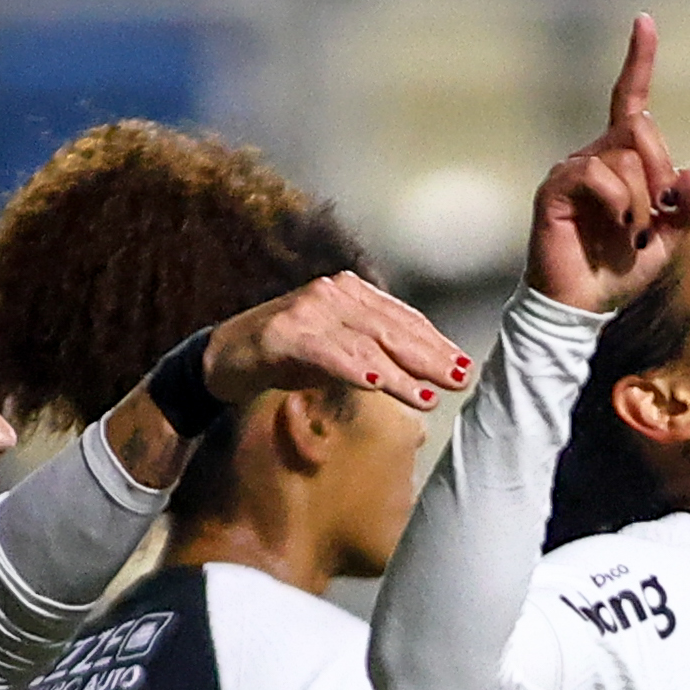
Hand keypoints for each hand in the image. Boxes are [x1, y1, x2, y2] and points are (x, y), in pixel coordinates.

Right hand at [202, 271, 468, 414]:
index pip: (401, 319)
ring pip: (365, 343)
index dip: (434, 343)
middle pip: (390, 328)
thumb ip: (376, 352)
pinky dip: (354, 368)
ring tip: (427, 395)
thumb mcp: (340, 351)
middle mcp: (332, 293)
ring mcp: (307, 310)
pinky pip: (327, 352)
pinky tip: (377, 384)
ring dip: (399, 371)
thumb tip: (425, 374)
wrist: (226, 357)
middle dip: (429, 356)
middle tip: (459, 379)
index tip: (462, 366)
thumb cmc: (288, 356)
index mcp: (350, 293)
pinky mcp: (283, 334)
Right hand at [530, 16, 689, 313]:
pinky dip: (618, 203)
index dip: (638, 62)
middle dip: (661, 176)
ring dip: (641, 203)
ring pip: (625, 157)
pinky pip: (597, 174)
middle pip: (641, 130)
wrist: (583, 307)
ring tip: (630, 235)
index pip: (630, 101)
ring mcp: (573, 168)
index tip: (645, 22)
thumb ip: (685, 209)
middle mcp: (595, 154)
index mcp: (621, 159)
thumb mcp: (668, 241)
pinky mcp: (556, 187)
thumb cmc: (621, 271)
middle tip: (656, 219)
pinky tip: (616, 228)